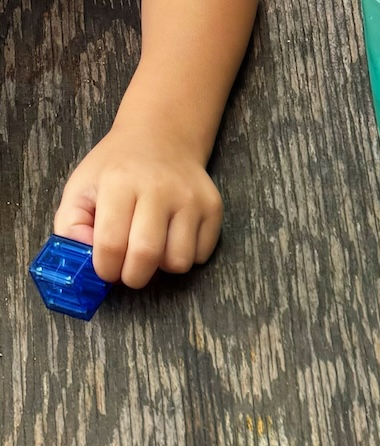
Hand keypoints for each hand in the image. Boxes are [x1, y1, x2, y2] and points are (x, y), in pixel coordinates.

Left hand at [54, 118, 222, 286]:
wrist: (161, 137)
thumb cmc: (118, 169)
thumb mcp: (82, 186)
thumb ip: (71, 224)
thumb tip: (83, 260)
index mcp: (119, 182)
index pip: (111, 244)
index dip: (105, 268)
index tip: (105, 268)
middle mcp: (158, 188)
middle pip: (147, 256)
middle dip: (133, 276)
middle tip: (128, 270)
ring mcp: (190, 198)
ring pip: (179, 262)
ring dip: (162, 266)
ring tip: (153, 246)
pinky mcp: (212, 208)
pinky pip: (200, 255)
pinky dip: (185, 255)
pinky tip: (173, 236)